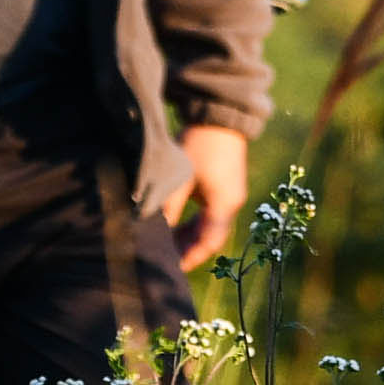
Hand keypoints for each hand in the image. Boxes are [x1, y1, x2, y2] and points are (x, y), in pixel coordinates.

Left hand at [156, 120, 254, 262]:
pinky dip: (194, 222)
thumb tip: (153, 231)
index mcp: (224, 205)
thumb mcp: (180, 179)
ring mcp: (230, 195)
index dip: (191, 258)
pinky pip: (210, 214)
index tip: (172, 268)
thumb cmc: (200, 145)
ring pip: (209, 226)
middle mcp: (231, 204)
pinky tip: (176, 223)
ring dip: (190, 235)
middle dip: (188, 249)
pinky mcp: (225, 186)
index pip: (208, 243)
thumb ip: (169, 207)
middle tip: (165, 257)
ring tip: (167, 242)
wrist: (220, 117)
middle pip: (210, 237)